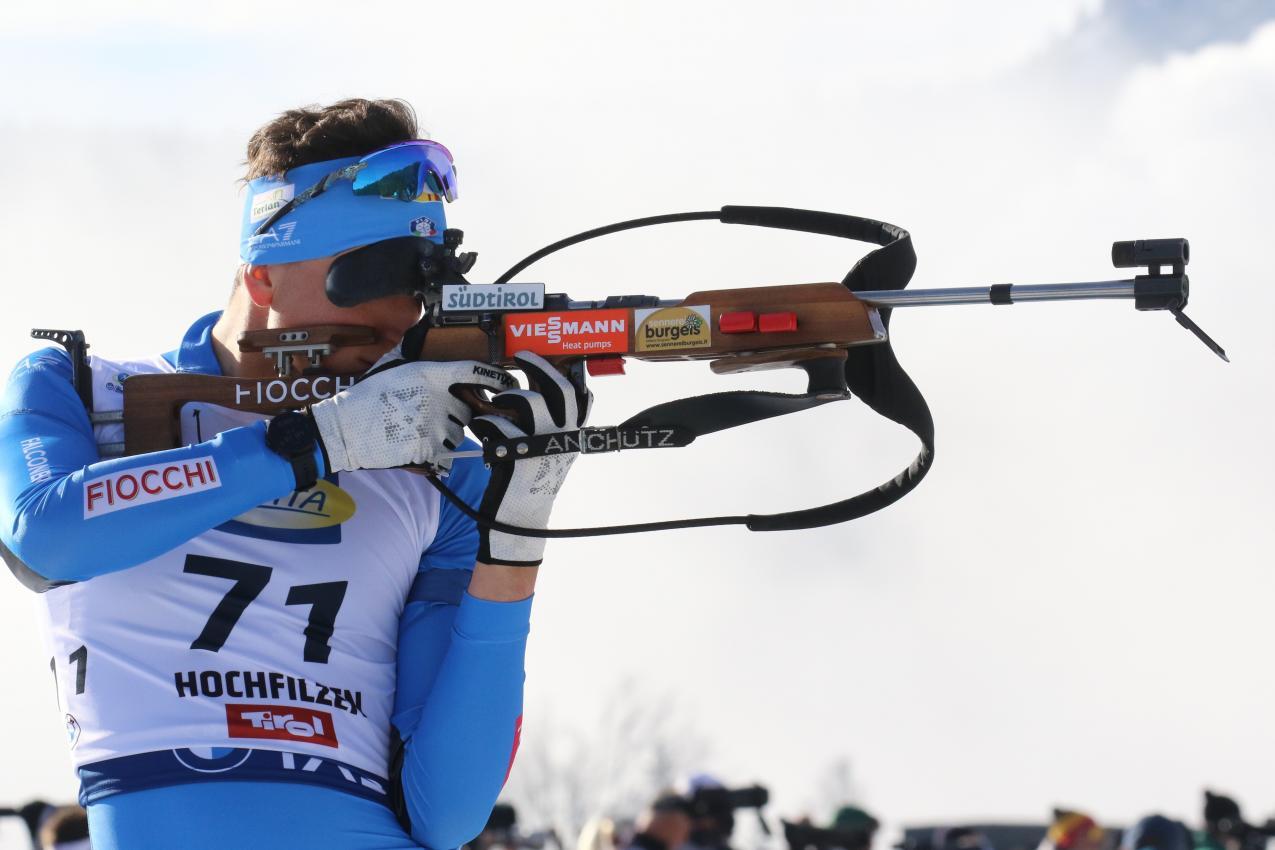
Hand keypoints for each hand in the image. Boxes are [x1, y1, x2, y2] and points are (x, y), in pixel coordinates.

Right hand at [310, 358, 514, 473]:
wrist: (346, 429)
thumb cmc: (368, 395)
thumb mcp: (392, 363)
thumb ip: (413, 346)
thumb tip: (424, 326)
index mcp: (434, 375)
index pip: (479, 373)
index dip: (498, 379)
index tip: (508, 384)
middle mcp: (442, 399)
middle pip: (467, 407)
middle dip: (456, 410)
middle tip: (428, 412)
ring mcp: (439, 426)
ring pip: (458, 430)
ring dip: (445, 431)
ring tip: (416, 427)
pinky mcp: (433, 449)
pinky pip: (446, 451)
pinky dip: (436, 451)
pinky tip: (414, 443)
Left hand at [469, 351, 590, 565]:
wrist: (520, 523)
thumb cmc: (533, 485)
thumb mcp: (553, 455)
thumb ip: (554, 428)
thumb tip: (542, 392)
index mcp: (574, 438)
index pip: (581, 398)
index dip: (567, 375)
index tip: (555, 362)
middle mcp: (564, 440)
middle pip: (558, 389)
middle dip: (538, 366)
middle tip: (522, 356)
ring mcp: (542, 447)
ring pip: (527, 403)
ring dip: (507, 398)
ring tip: (497, 405)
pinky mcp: (518, 456)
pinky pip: (499, 425)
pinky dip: (486, 423)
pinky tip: (481, 428)